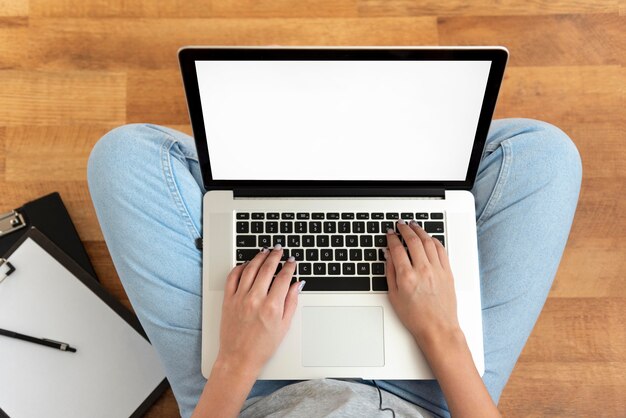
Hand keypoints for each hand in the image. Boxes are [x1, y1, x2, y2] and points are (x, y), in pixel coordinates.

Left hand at [216, 245, 302, 374]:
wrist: (239, 358)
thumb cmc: (262, 347)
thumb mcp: (284, 326)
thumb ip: (292, 302)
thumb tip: (297, 285)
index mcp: (272, 306)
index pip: (283, 277)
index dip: (289, 266)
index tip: (292, 261)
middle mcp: (255, 299)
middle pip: (267, 268)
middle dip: (275, 256)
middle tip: (279, 250)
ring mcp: (240, 298)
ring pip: (250, 268)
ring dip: (259, 257)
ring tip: (265, 251)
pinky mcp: (228, 300)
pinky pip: (233, 277)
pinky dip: (239, 267)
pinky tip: (246, 264)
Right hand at [385, 220, 460, 348]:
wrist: (438, 328)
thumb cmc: (416, 317)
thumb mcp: (394, 296)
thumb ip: (390, 273)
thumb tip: (388, 256)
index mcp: (406, 276)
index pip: (397, 249)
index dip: (391, 238)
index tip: (389, 233)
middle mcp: (422, 270)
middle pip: (413, 240)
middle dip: (405, 229)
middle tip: (400, 224)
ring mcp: (437, 270)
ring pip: (428, 241)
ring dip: (419, 231)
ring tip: (413, 225)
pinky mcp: (447, 272)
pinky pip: (441, 250)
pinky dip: (434, 240)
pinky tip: (429, 238)